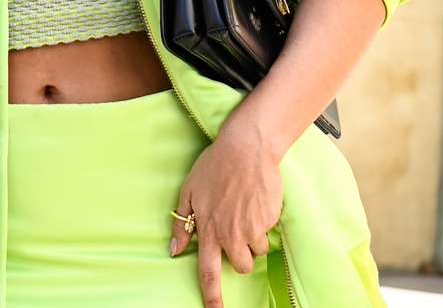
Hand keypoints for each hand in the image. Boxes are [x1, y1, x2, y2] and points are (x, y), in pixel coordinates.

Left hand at [169, 121, 281, 307]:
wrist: (246, 149)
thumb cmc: (215, 166)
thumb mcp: (189, 191)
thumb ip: (182, 223)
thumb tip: (174, 249)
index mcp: (209, 230)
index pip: (208, 273)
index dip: (211, 297)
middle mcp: (231, 234)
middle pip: (241, 267)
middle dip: (241, 258)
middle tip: (237, 234)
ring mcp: (252, 228)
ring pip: (257, 251)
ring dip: (253, 239)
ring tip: (246, 212)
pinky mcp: (269, 219)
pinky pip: (268, 232)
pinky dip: (264, 223)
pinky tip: (256, 202)